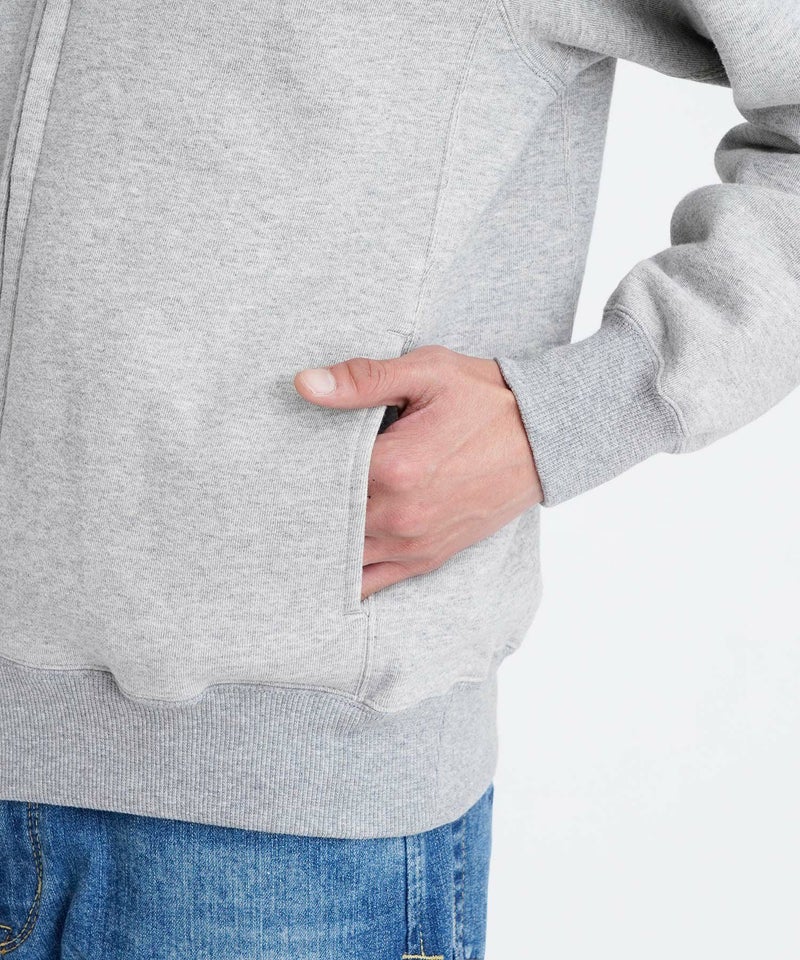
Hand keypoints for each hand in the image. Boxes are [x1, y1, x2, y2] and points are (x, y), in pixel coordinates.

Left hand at [294, 344, 542, 600]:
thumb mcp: (427, 373)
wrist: (546, 437)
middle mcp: (400, 514)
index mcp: (393, 467)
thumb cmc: (485, 399)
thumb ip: (363, 380)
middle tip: (265, 502)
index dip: (293, 469)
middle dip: (300, 510)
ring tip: (286, 536)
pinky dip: (347, 579)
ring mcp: (415, 542)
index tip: (273, 464)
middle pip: (325, 523)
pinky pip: (375, 581)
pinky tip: (323, 571)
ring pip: (344, 559)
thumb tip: (304, 384)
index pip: (319, 479)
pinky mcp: (429, 556)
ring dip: (318, 547)